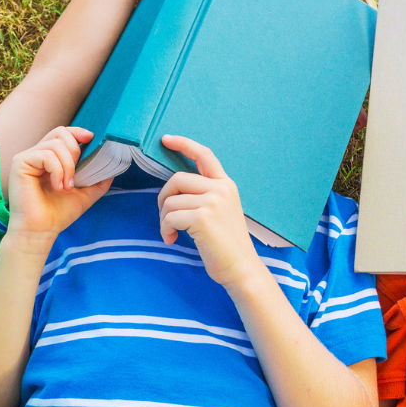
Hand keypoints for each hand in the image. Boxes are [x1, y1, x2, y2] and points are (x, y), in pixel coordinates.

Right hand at [8, 127, 111, 243]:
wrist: (41, 231)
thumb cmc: (57, 214)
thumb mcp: (84, 195)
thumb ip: (97, 181)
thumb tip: (113, 167)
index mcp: (49, 159)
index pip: (62, 134)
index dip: (77, 132)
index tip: (90, 138)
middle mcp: (36, 155)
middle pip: (60, 132)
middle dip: (75, 151)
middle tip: (75, 176)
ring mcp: (27, 158)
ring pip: (55, 144)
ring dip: (68, 166)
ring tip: (66, 187)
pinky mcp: (20, 163)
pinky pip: (46, 155)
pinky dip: (57, 170)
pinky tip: (57, 186)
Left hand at [156, 135, 263, 286]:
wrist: (241, 268)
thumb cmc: (226, 245)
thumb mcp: (221, 211)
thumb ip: (204, 195)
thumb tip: (173, 188)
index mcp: (226, 185)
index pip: (204, 155)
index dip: (183, 144)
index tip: (166, 138)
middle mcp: (221, 189)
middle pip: (177, 179)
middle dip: (164, 198)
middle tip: (166, 218)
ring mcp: (212, 202)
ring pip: (171, 200)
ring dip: (164, 219)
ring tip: (172, 233)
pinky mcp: (202, 217)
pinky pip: (170, 217)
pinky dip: (165, 229)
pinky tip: (172, 239)